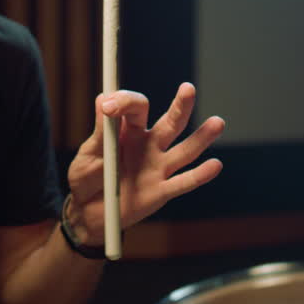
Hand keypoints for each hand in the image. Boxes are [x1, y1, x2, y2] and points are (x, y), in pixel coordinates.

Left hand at [66, 83, 223, 243]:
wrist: (86, 213)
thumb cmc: (86, 178)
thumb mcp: (88, 153)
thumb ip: (100, 131)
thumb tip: (103, 98)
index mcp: (129, 131)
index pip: (137, 108)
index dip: (124, 102)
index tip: (108, 107)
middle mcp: (149, 145)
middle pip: (170, 122)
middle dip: (180, 105)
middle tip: (188, 89)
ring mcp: (157, 168)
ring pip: (184, 151)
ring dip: (201, 137)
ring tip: (217, 122)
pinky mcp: (161, 192)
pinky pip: (183, 183)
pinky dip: (199, 175)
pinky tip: (215, 165)